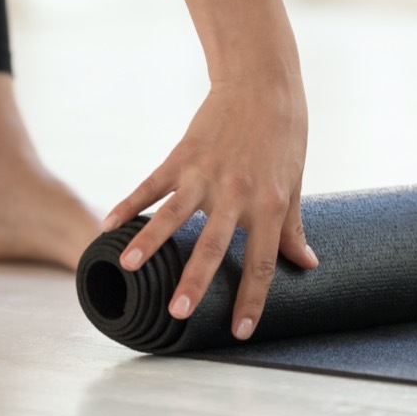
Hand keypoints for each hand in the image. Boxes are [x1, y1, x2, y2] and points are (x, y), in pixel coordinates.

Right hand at [101, 73, 318, 340]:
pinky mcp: (182, 156)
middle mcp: (236, 193)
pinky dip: (129, 204)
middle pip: (213, 245)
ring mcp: (205, 174)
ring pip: (173, 214)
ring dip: (149, 241)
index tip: (241, 331)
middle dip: (195, 281)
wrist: (262, 85)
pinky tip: (109, 224)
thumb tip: (307, 265)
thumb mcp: (293, 184)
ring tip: (127, 266)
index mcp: (268, 205)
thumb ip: (292, 229)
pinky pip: (151, 184)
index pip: (261, 262)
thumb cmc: (283, 137)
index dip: (252, 298)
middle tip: (179, 312)